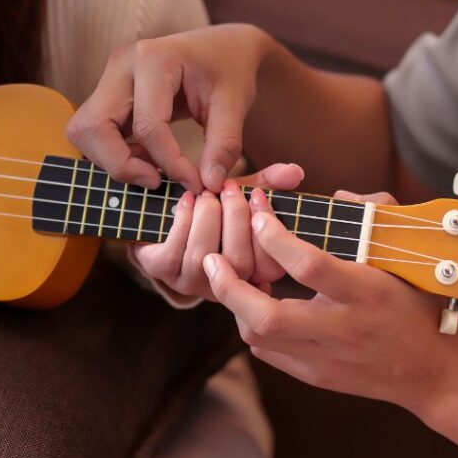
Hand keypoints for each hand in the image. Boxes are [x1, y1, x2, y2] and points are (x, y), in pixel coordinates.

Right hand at [66, 24, 270, 192]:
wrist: (223, 48)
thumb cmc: (230, 70)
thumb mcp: (235, 104)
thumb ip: (224, 144)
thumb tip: (208, 184)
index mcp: (154, 58)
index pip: (147, 126)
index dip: (169, 163)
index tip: (195, 183)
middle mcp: (122, 64)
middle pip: (94, 127)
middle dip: (122, 165)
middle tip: (158, 181)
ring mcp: (110, 78)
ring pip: (85, 131)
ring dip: (114, 160)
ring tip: (154, 169)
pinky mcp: (109, 94)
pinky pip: (95, 132)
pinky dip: (115, 153)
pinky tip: (148, 158)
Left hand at [132, 162, 303, 299]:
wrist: (162, 216)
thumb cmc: (210, 211)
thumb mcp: (240, 196)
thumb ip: (268, 184)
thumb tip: (295, 171)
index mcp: (252, 273)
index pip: (272, 267)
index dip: (268, 232)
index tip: (257, 196)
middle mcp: (226, 285)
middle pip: (240, 263)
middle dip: (235, 218)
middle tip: (229, 187)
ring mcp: (193, 283)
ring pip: (206, 256)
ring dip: (207, 217)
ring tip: (206, 193)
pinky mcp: (163, 273)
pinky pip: (175, 252)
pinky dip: (183, 219)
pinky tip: (187, 200)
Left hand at [201, 191, 457, 425]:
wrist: (438, 373)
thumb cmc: (423, 305)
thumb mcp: (407, 254)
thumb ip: (376, 214)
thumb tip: (337, 196)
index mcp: (366, 291)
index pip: (307, 264)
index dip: (273, 236)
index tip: (258, 213)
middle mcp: (342, 328)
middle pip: (266, 315)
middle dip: (230, 285)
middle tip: (213, 259)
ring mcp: (327, 358)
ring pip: (259, 336)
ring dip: (238, 306)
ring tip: (235, 279)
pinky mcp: (317, 377)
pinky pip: (269, 353)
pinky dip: (255, 327)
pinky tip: (257, 308)